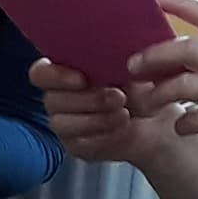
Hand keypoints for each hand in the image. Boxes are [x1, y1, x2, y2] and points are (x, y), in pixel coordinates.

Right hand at [29, 58, 184, 170]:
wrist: (157, 118)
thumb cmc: (142, 87)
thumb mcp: (132, 68)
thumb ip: (114, 59)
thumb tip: (112, 54)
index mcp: (65, 71)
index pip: (40, 74)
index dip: (55, 77)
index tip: (82, 79)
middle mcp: (58, 97)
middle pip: (52, 100)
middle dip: (88, 99)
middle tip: (119, 97)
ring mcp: (64, 122)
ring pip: (62, 123)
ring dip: (96, 118)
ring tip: (124, 113)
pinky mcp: (75, 143)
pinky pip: (77, 141)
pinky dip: (101, 134)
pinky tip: (120, 127)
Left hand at [128, 0, 197, 171]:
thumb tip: (178, 50)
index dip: (177, 2)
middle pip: (189, 48)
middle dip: (155, 55)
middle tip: (131, 64)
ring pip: (183, 85)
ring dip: (157, 94)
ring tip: (144, 102)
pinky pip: (192, 120)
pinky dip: (181, 124)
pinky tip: (181, 126)